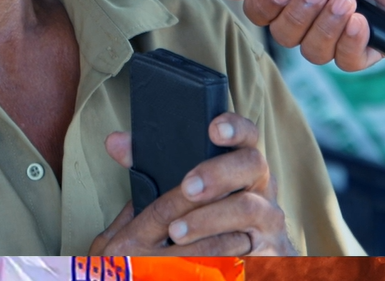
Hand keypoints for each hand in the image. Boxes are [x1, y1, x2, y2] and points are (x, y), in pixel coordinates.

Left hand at [89, 113, 295, 255]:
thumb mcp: (186, 185)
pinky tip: (197, 253)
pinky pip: (250, 246)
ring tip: (176, 230)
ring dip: (210, 217)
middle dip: (219, 173)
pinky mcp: (269, 248)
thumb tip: (115, 142)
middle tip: (188, 187)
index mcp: (242, 160)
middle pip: (253, 164)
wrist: (249, 258)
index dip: (234, 126)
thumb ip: (152, 162)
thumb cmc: (209, 212)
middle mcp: (262, 184)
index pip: (246, 133)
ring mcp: (268, 216)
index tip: (213, 128)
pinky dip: (221, 249)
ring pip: (249, 208)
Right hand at [208, 0, 384, 71]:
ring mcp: (343, 28)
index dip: (269, 6)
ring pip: (313, 53)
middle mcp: (317, 8)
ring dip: (328, 26)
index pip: (262, 12)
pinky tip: (364, 20)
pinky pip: (347, 63)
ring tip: (349, 0)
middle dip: (301, 15)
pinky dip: (352, 42)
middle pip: (284, 37)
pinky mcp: (372, 46)